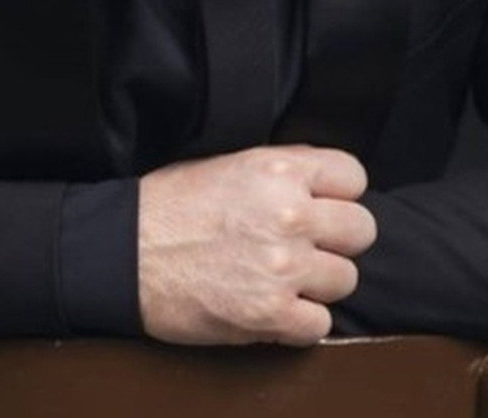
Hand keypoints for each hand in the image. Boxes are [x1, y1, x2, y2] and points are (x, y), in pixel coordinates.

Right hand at [137, 143, 376, 345]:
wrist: (126, 253)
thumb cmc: (173, 204)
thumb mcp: (233, 163)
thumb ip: (286, 169)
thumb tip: (327, 182)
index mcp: (280, 170)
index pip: (354, 177)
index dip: (340, 193)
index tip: (323, 204)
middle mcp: (290, 214)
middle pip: (361, 229)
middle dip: (337, 239)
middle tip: (308, 244)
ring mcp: (283, 266)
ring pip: (346, 279)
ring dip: (320, 282)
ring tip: (285, 277)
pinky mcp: (270, 314)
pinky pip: (321, 324)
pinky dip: (301, 321)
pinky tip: (275, 306)